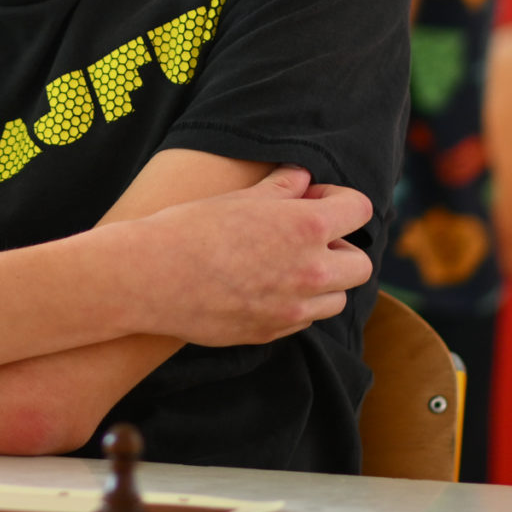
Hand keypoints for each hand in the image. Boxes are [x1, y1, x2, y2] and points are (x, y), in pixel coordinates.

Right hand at [123, 165, 373, 346]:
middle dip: (340, 248)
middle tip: (308, 238)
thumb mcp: (240, 198)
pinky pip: (305, 320)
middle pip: (360, 265)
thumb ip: (282, 188)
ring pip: (337, 299)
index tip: (316, 199)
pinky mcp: (272, 332)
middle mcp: (310, 271)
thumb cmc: (191, 228)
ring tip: (287, 266)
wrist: (151, 277)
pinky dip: (297, 305)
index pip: (360, 210)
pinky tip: (264, 288)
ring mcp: (293, 308)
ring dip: (324, 282)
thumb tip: (303, 179)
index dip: (341, 200)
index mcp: (306, 227)